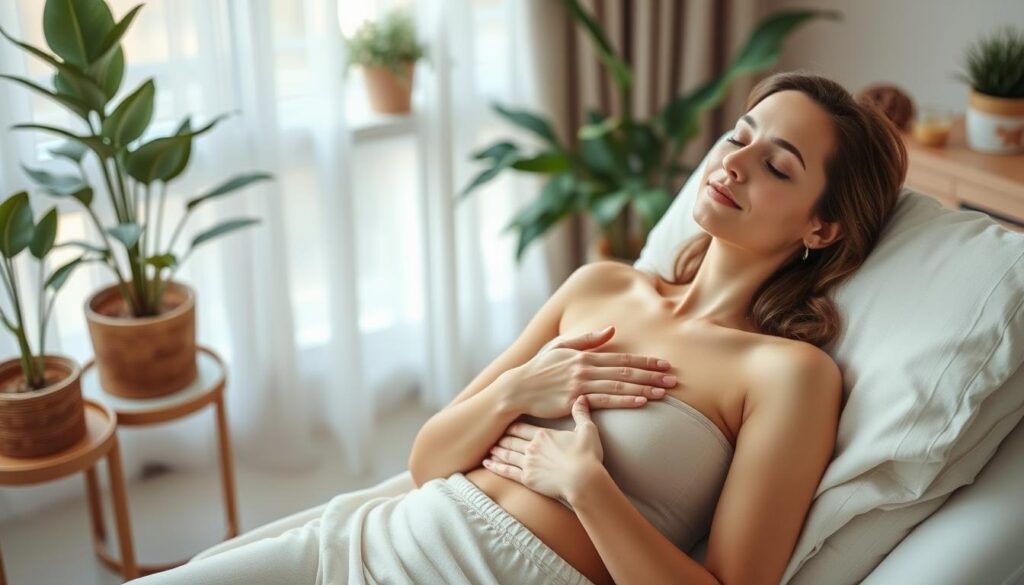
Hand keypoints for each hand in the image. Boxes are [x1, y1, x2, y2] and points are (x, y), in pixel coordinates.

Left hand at [483, 395, 604, 501]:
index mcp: (543, 434)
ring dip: (497, 450)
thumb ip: (581, 414)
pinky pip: (507, 472)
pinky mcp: (527, 479)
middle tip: (492, 435)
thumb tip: (581, 398)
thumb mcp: (587, 430)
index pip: (521, 427)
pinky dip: (495, 467)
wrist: (583, 480)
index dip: (511, 426)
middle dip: (502, 437)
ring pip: (507, 454)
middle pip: (511, 440)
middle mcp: (532, 447)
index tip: (504, 423)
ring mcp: (527, 463)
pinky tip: (487, 464)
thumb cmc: (587, 455)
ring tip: (489, 448)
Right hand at [507, 325, 676, 418]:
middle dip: (652, 375)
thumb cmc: (539, 368)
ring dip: (644, 388)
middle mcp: (585, 368)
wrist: (517, 388)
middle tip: (674, 379)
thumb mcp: (561, 347)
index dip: (645, 361)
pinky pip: (605, 401)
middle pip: (626, 372)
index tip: (665, 364)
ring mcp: (580, 384)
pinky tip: (642, 402)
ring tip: (665, 393)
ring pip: (619, 386)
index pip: (622, 358)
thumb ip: (587, 338)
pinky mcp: (574, 401)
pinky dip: (625, 401)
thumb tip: (612, 329)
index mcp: (585, 355)